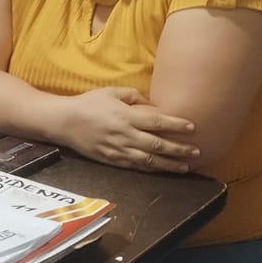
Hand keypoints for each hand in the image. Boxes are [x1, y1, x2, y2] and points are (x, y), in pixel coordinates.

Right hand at [59, 87, 200, 172]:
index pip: (157, 121)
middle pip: (158, 144)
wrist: (64, 122)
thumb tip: (151, 104)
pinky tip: (163, 170)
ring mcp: (118, 149)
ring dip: (170, 164)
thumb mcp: (110, 92)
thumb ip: (133, 96)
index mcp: (126, 116)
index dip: (176, 125)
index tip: (193, 127)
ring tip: (186, 165)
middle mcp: (125, 134)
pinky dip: (152, 169)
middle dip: (180, 148)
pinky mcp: (112, 160)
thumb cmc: (88, 104)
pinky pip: (136, 166)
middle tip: (197, 151)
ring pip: (150, 160)